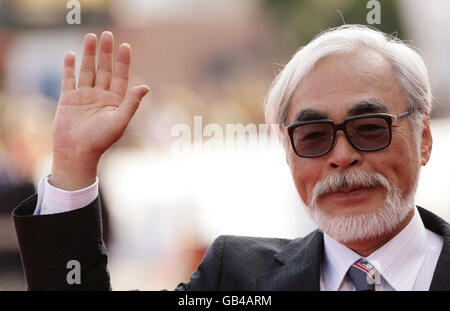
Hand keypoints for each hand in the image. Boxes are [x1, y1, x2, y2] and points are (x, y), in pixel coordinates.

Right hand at [50, 31, 148, 189]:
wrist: (76, 152)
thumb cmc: (100, 140)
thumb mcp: (120, 121)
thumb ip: (131, 103)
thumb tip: (146, 87)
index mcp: (115, 102)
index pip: (121, 77)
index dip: (123, 62)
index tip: (125, 46)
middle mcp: (101, 96)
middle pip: (104, 69)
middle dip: (106, 53)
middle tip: (108, 35)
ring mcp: (84, 96)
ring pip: (87, 70)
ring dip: (89, 54)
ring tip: (91, 37)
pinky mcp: (68, 99)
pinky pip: (69, 79)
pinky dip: (69, 67)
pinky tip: (71, 54)